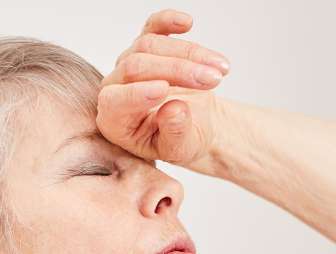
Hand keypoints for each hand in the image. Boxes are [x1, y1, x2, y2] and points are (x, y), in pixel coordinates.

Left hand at [96, 10, 230, 168]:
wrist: (195, 123)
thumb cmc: (183, 139)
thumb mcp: (182, 150)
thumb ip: (175, 134)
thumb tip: (173, 111)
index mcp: (114, 120)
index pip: (114, 101)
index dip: (137, 94)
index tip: (164, 90)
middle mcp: (116, 87)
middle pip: (137, 67)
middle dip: (178, 71)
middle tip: (212, 80)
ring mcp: (129, 63)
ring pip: (151, 45)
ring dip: (191, 54)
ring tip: (221, 70)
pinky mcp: (146, 46)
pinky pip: (152, 27)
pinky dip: (169, 21)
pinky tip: (187, 22)